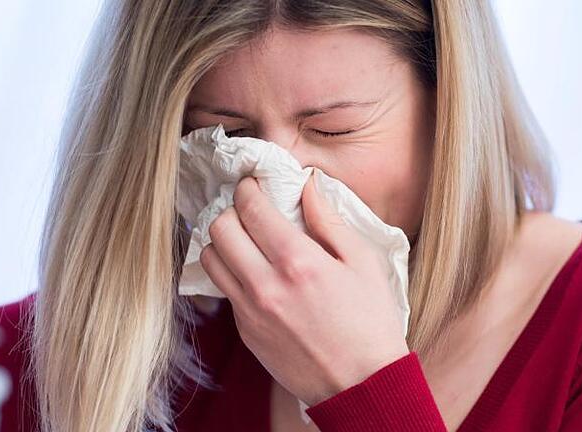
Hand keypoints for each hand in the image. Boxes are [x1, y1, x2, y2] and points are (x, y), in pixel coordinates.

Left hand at [200, 171, 408, 405]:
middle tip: (247, 211)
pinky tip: (255, 272)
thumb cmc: (371, 322)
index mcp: (297, 262)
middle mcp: (265, 285)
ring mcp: (250, 312)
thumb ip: (330, 220)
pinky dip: (232, 273)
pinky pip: (224, 291)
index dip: (247, 188)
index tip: (253, 184)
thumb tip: (308, 187)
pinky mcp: (246, 333)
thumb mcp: (363, 262)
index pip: (251, 209)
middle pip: (220, 230)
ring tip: (245, 240)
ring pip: (211, 260)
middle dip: (230, 211)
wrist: (362, 386)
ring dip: (223, 242)